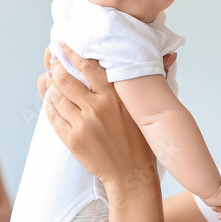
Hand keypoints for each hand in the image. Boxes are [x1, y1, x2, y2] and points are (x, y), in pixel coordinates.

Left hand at [44, 43, 158, 192]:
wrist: (131, 176)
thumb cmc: (141, 141)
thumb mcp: (145, 109)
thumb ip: (155, 79)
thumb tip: (172, 52)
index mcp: (114, 97)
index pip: (89, 67)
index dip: (73, 53)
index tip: (64, 45)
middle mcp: (97, 108)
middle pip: (67, 80)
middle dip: (56, 68)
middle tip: (52, 61)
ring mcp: (83, 124)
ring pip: (58, 97)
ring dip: (50, 85)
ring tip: (49, 78)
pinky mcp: (72, 140)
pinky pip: (54, 117)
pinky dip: (50, 105)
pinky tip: (50, 99)